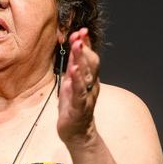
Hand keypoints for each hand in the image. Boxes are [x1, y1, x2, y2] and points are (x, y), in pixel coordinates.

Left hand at [57, 28, 100, 144]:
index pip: (90, 57)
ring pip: (86, 74)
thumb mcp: (71, 84)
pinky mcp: (79, 107)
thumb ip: (73, 67)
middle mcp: (91, 85)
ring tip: (77, 44)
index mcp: (89, 79)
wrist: (77, 134)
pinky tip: (74, 70)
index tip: (81, 30)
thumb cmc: (74, 107)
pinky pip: (79, 91)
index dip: (86, 43)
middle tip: (78, 34)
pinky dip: (77, 80)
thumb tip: (74, 48)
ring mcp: (86, 96)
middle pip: (91, 62)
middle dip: (84, 47)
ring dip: (82, 58)